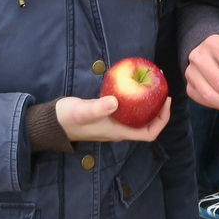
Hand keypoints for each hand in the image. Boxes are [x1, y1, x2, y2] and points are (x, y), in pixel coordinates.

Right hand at [54, 94, 172, 142]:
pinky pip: (129, 109)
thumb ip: (97, 107)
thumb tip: (115, 102)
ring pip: (139, 117)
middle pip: (148, 125)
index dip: (162, 120)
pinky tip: (133, 85)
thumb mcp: (81, 111)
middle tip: (161, 88)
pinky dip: (136, 99)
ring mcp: (114, 123)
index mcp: (118, 132)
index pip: (148, 134)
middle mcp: (120, 129)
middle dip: (158, 109)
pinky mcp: (108, 114)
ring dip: (148, 103)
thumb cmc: (67, 118)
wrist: (53, 122)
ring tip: (151, 84)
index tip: (165, 102)